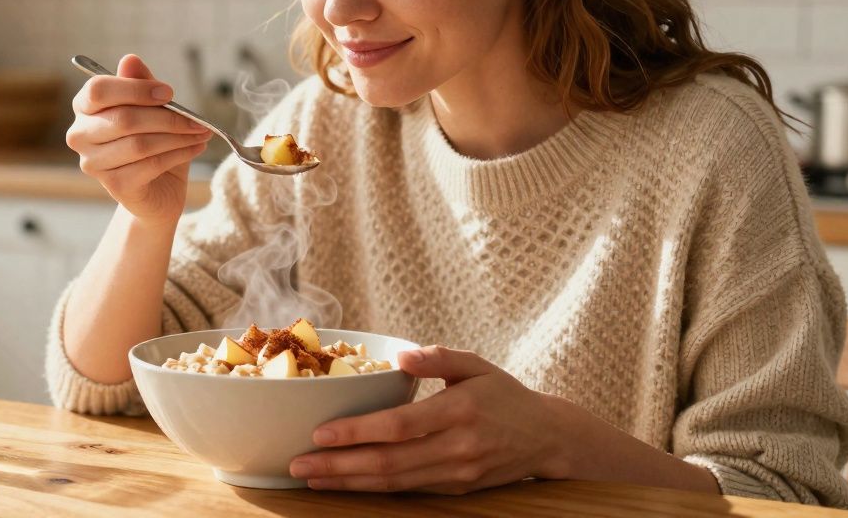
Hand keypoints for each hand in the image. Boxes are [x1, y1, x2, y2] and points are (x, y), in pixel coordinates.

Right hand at [67, 54, 212, 222]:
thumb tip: (130, 60)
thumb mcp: (151, 108)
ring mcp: (93, 163)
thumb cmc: (152, 140)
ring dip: (178, 136)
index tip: (169, 93)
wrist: (158, 189)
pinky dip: (179, 154)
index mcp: (84, 107)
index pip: (98, 90)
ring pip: (140, 144)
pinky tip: (196, 147)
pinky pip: (150, 165)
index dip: (135, 89)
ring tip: (201, 133)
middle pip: (124, 119)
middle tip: (197, 119)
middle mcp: (80, 135)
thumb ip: (140, 84)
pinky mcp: (114, 186)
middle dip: (167, 116)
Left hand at [288, 345, 566, 492]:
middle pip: (389, 462)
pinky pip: (407, 491)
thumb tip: (401, 357)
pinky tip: (346, 483)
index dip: (358, 432)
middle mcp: (457, 447)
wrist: (547, 439)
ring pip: (394, 484)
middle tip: (299, 465)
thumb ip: (438, 357)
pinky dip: (372, 490)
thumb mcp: (476, 364)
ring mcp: (457, 474)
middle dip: (339, 466)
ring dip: (349, 483)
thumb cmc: (504, 395)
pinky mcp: (455, 490)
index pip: (400, 426)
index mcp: (460, 410)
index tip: (320, 432)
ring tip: (312, 479)